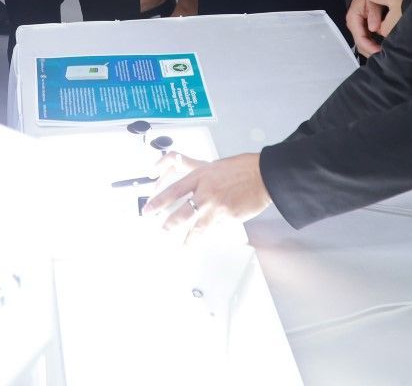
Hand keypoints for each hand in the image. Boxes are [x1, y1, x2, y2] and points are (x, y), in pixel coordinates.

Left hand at [143, 152, 271, 243]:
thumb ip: (196, 171)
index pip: (173, 191)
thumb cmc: (242, 168)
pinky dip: (210, 234)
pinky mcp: (227, 216)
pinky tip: (205, 241)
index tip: (148, 210)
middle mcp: (205, 191)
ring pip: (197, 226)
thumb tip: (182, 172)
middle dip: (169, 224)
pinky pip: (215, 228)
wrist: (263, 175)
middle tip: (162, 231)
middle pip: (181, 211)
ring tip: (183, 247)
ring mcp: (216, 205)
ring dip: (188, 239)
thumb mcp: (213, 164)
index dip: (158, 202)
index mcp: (200, 175)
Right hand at [345, 0, 404, 56]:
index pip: (360, 37)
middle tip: (383, 57)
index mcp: (353, 18)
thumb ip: (374, 14)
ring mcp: (357, 28)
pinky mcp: (362, 30)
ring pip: (362, 45)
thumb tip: (373, 28)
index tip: (379, 52)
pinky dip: (372, 47)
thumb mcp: (374, 2)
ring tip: (383, 56)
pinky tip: (380, 50)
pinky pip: (366, 41)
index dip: (369, 47)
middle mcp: (353, 25)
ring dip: (371, 51)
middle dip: (370, 51)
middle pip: (360, 44)